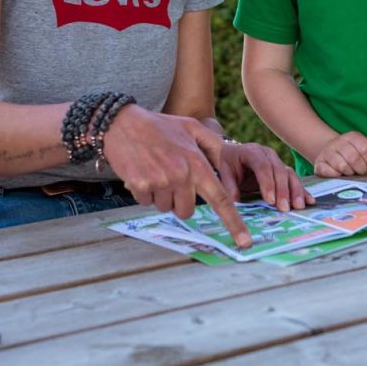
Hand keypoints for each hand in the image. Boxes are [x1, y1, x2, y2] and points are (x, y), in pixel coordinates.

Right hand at [101, 105, 252, 247]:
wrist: (121, 123)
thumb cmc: (158, 126)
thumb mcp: (191, 127)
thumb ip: (212, 144)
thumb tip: (227, 161)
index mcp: (197, 163)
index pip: (220, 198)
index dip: (234, 222)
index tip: (244, 241)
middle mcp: (181, 174)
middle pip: (187, 210)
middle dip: (180, 201)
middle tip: (170, 179)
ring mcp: (160, 181)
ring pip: (166, 208)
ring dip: (161, 196)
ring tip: (154, 171)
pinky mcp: (141, 185)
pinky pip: (146, 203)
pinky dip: (144, 192)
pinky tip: (141, 172)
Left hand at [214, 141, 312, 210]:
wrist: (234, 153)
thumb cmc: (229, 163)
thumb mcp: (224, 171)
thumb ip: (229, 185)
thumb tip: (234, 200)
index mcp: (252, 152)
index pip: (262, 166)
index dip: (267, 183)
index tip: (270, 200)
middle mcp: (268, 154)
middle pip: (279, 171)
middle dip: (283, 191)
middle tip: (284, 208)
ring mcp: (278, 161)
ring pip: (290, 174)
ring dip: (295, 191)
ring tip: (298, 207)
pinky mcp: (283, 169)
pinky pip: (294, 179)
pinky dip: (302, 190)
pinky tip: (310, 201)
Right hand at [313, 131, 366, 177]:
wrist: (331, 150)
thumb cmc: (354, 150)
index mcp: (352, 136)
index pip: (366, 149)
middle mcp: (338, 142)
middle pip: (354, 158)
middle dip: (361, 168)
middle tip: (360, 170)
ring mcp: (327, 153)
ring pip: (342, 166)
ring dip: (349, 172)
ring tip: (350, 171)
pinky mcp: (319, 164)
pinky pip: (328, 172)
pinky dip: (336, 176)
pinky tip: (339, 174)